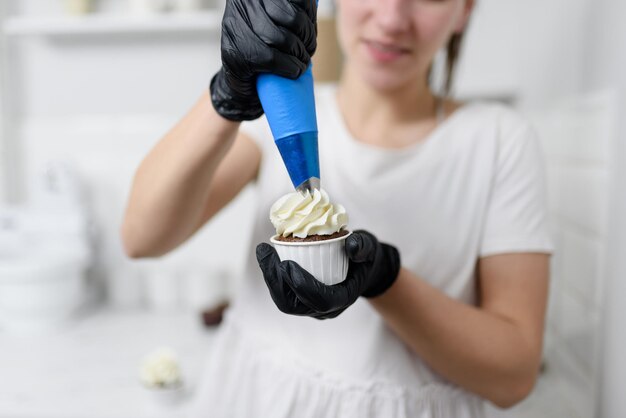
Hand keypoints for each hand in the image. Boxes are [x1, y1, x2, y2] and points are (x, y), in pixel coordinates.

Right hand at [210, 0, 316, 120]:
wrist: (238, 84)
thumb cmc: (260, 51)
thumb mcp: (274, 22)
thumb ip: (288, 12)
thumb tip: (314, 7)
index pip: (297, 0)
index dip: (309, 15)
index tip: (310, 30)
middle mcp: (243, 6)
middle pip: (295, 19)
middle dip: (308, 38)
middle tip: (308, 51)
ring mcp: (236, 29)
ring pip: (285, 40)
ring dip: (301, 56)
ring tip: (301, 62)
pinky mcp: (236, 55)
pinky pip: (273, 59)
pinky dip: (290, 68)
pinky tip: (294, 71)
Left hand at [256, 230, 400, 318]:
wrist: (363, 268)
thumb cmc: (365, 256)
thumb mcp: (370, 247)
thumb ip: (363, 246)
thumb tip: (351, 247)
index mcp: (344, 298)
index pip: (320, 300)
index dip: (301, 284)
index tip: (286, 263)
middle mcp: (327, 309)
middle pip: (295, 305)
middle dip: (276, 280)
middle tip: (265, 253)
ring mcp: (313, 308)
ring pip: (285, 301)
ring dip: (271, 278)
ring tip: (263, 253)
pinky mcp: (303, 301)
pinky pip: (284, 295)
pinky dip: (273, 277)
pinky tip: (267, 257)